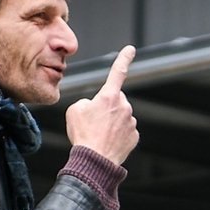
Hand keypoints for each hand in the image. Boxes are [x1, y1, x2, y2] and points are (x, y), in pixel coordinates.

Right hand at [64, 45, 138, 165]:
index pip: (118, 72)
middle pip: (115, 100)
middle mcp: (124, 106)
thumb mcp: (74, 110)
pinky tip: (107, 142)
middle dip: (106, 107)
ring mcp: (131, 122)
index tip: (131, 49)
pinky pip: (125, 130)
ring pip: (120, 116)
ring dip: (111, 122)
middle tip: (94, 122)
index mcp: (109, 96)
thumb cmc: (83, 134)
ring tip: (99, 134)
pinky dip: (117, 134)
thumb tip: (96, 106)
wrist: (95, 161)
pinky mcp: (135, 136)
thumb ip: (87, 102)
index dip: (124, 58)